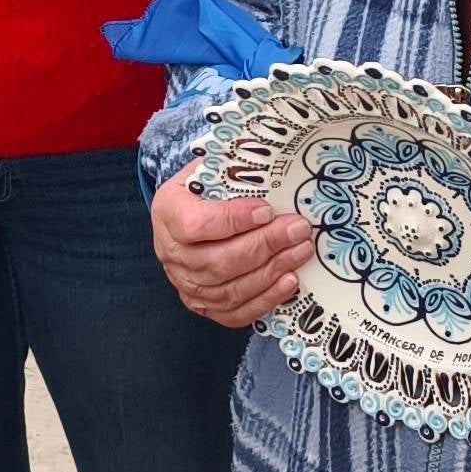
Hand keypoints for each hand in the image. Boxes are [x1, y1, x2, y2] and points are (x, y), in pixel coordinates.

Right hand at [152, 167, 315, 327]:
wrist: (182, 217)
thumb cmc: (201, 191)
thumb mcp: (207, 170)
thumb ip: (231, 168)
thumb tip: (271, 158)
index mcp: (169, 213)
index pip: (197, 224)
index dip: (233, 220)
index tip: (266, 210)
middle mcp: (171, 253)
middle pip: (219, 261)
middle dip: (265, 245)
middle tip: (298, 229)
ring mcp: (185, 284)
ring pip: (230, 289)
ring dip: (272, 271)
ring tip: (301, 251)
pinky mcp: (201, 305)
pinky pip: (233, 313)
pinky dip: (264, 300)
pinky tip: (289, 282)